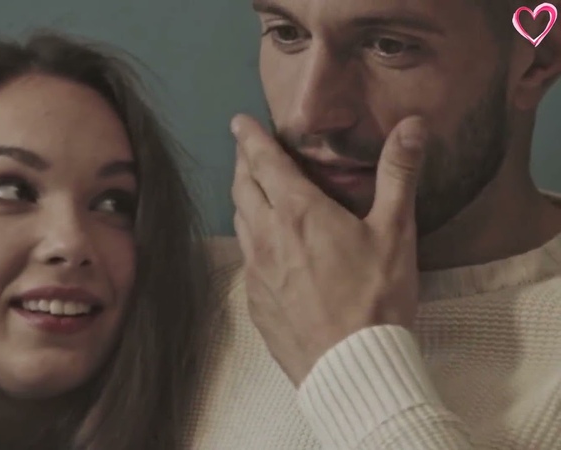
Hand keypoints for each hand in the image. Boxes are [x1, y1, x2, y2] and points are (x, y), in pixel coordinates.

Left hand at [231, 114, 427, 386]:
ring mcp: (255, 270)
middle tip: (246, 150)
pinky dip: (250, 239)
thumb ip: (398, 174)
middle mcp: (266, 236)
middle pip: (243, 187)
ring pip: (239, 222)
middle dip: (243, 163)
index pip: (264, 162)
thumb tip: (411, 125)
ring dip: (244, 199)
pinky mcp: (254, 300)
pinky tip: (264, 246)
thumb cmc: (375, 297)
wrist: (350, 366)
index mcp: (298, 212)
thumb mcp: (395, 232)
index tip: (238, 122)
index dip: (250, 138)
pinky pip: (245, 258)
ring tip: (252, 190)